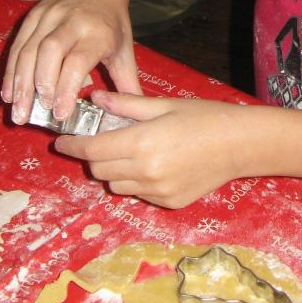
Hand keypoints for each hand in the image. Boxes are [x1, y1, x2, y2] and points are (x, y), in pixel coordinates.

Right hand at [1, 0, 139, 123]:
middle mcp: (73, 21)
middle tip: (34, 114)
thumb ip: (126, 83)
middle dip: (39, 85)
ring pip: (29, 49)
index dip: (65, 88)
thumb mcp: (125, 49)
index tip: (59, 114)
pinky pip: (18, 44)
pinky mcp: (34, 13)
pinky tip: (9, 92)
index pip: (77, 61)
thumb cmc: (113, 22)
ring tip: (17, 110)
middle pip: (49, 52)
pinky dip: (12, 70)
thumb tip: (130, 117)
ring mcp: (50, 15)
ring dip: (20, 82)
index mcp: (99, 32)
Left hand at [54, 90, 245, 207]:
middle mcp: (145, 173)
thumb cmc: (204, 117)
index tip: (61, 141)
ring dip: (113, 170)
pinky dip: (136, 180)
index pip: (92, 150)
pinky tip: (154, 164)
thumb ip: (126, 104)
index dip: (72, 145)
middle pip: (99, 170)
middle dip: (93, 156)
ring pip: (116, 185)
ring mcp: (156, 192)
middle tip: (99, 140)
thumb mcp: (164, 105)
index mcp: (141, 144)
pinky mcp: (168, 203)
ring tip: (130, 151)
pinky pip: (138, 193)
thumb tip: (94, 99)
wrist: (240, 144)